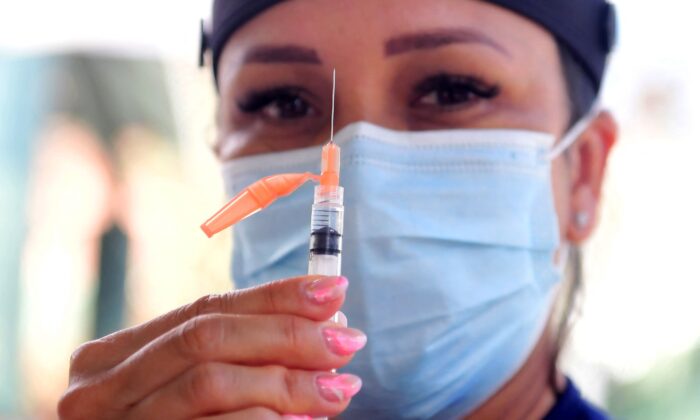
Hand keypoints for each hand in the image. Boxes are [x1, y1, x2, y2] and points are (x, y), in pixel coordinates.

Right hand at [58, 275, 364, 419]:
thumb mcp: (185, 387)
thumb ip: (236, 357)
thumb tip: (324, 324)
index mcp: (114, 357)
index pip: (205, 309)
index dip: (274, 297)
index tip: (334, 291)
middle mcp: (102, 388)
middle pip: (207, 339)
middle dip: (286, 334)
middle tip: (346, 343)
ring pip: (211, 383)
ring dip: (286, 381)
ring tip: (338, 388)